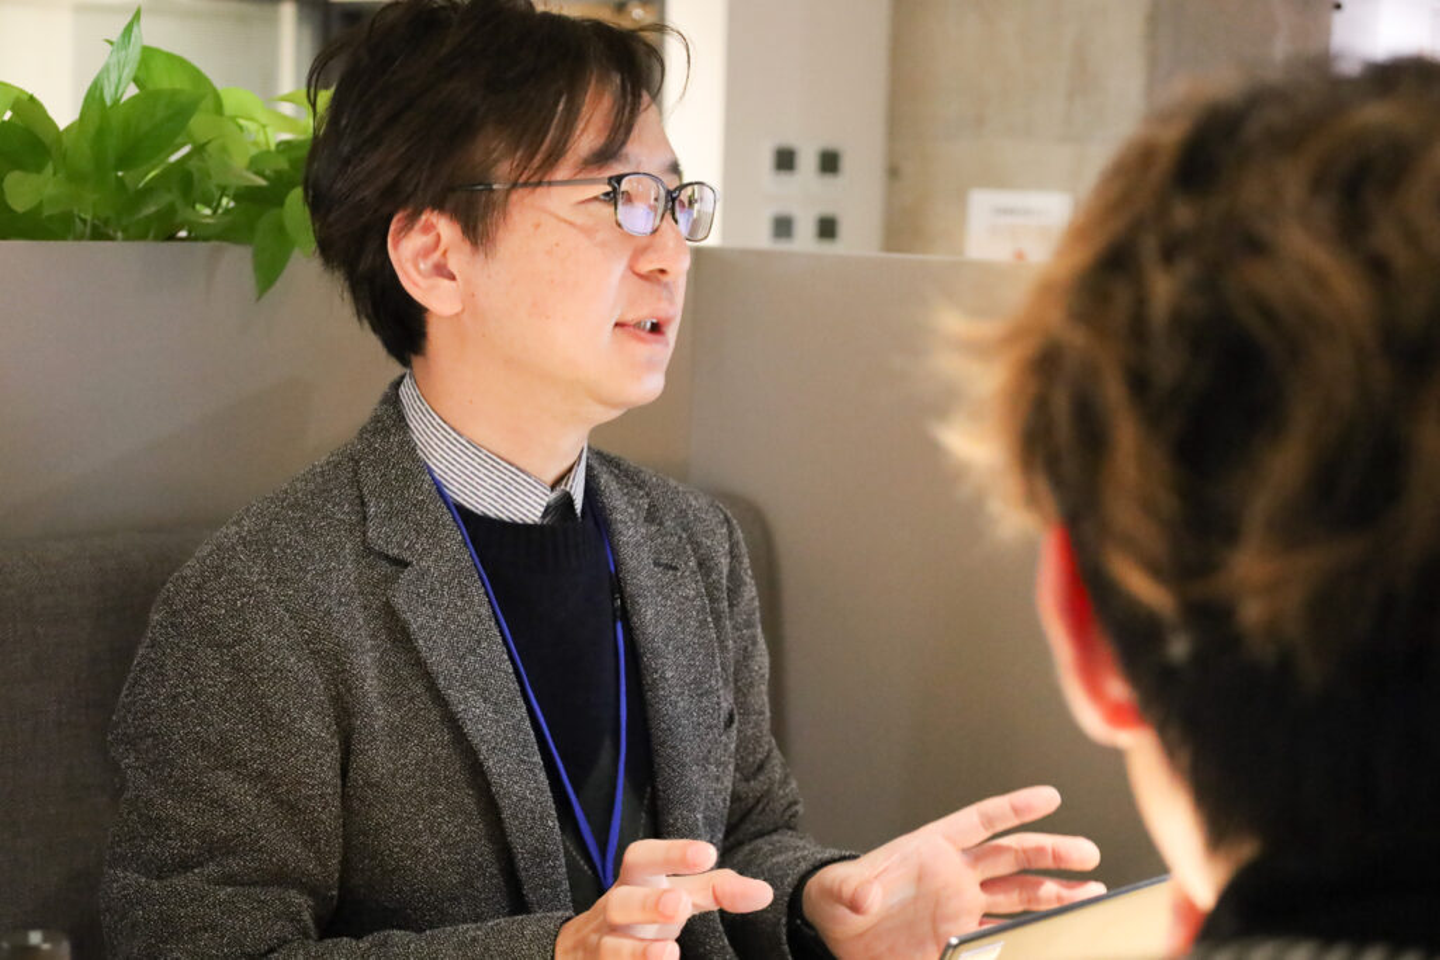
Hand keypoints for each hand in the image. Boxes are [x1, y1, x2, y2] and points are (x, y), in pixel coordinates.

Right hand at [554, 838, 772, 959]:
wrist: (582, 948)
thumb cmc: (644, 913)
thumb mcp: (678, 894)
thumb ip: (718, 889)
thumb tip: (765, 893)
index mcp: (633, 881)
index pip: (643, 857)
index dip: (671, 854)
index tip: (707, 853)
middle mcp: (612, 911)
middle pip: (620, 902)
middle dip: (648, 904)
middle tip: (679, 905)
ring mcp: (600, 946)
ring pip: (610, 948)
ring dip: (637, 952)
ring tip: (669, 952)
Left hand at [802, 785, 1104, 958]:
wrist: (836, 935)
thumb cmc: (837, 900)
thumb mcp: (839, 891)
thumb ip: (853, 889)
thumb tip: (865, 897)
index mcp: (931, 848)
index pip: (980, 821)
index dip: (1014, 807)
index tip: (1050, 796)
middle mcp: (955, 875)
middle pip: (1012, 858)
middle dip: (1051, 853)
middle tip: (1087, 854)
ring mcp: (961, 908)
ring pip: (1019, 897)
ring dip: (1055, 895)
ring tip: (1093, 895)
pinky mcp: (958, 941)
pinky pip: (1002, 938)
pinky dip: (1029, 938)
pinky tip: (1055, 936)